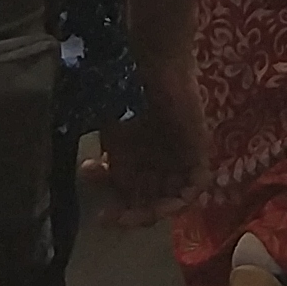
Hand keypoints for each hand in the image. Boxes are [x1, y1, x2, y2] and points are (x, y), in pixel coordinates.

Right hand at [86, 40, 200, 221]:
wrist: (153, 67)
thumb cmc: (128, 96)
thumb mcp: (112, 137)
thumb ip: (106, 161)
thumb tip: (87, 176)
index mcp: (138, 166)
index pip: (131, 200)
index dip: (117, 212)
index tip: (98, 215)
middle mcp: (160, 167)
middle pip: (151, 204)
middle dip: (132, 215)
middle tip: (113, 218)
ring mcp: (181, 161)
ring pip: (172, 200)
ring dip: (155, 210)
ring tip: (139, 212)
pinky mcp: (199, 151)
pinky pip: (197, 185)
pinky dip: (184, 197)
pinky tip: (167, 202)